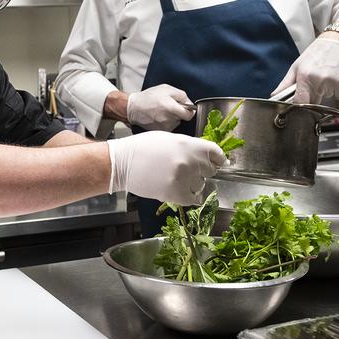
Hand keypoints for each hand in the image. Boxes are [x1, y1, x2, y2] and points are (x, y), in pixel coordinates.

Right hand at [107, 131, 225, 203]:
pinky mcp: (176, 194)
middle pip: (210, 170)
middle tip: (188, 170)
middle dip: (201, 171)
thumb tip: (205, 156)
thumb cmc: (143, 148)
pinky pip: (193, 199)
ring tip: (176, 179)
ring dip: (192, 183)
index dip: (217, 159)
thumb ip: (189, 146)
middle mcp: (189, 161)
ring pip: (201, 185)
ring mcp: (183, 178)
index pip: (216, 154)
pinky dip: (188, 197)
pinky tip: (178, 190)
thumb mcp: (169, 139)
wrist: (121, 163)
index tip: (216, 162)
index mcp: (189, 144)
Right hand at [126, 84, 194, 130]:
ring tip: (162, 111)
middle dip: (178, 112)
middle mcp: (168, 119)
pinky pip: (169, 126)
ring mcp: (164, 126)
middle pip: (182, 118)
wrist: (134, 108)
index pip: (189, 115)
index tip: (186, 108)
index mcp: (171, 107)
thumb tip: (190, 103)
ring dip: (172, 118)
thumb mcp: (166, 89)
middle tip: (169, 106)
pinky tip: (159, 117)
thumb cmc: (149, 97)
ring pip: (175, 123)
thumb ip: (181, 95)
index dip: (189, 111)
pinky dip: (166, 122)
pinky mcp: (160, 131)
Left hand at [271, 37, 338, 104]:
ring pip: (330, 98)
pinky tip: (338, 75)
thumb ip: (286, 83)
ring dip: (328, 91)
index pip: (301, 103)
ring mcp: (337, 82)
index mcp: (306, 76)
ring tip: (329, 74)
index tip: (302, 101)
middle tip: (317, 80)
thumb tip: (274, 96)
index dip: (300, 105)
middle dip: (315, 95)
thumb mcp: (298, 65)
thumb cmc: (318, 52)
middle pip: (316, 102)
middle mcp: (322, 80)